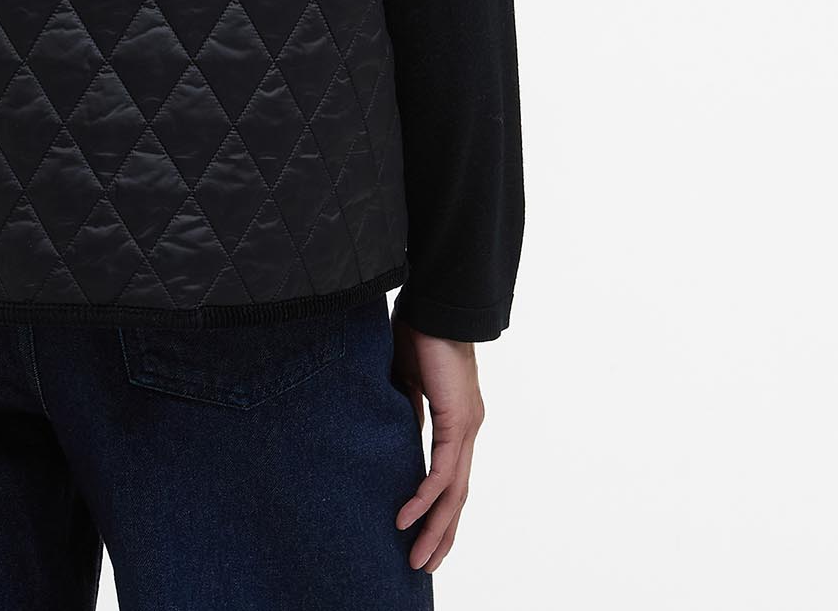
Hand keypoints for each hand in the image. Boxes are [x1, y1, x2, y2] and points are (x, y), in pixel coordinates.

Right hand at [391, 319, 484, 571]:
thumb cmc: (418, 332)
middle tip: (422, 565)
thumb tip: (402, 435)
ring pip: (455, 492)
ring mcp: (466, 427)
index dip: (439, 510)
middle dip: (442, 534)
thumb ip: (410, 411)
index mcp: (457, 421)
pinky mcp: (457, 420)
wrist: (435, 304)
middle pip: (458, 496)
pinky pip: (443, 470)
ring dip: (436, 528)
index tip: (421, 536)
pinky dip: (425, 496)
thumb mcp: (407, 381)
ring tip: (416, 556)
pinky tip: (407, 515)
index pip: (452, 478)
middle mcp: (467, 430)